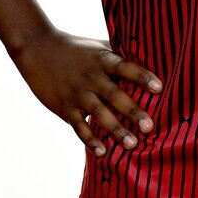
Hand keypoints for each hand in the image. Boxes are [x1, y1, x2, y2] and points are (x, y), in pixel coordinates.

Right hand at [8, 28, 162, 157]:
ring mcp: (76, 93)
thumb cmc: (76, 47)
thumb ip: (119, 54)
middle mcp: (90, 76)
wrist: (38, 49)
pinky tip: (103, 152)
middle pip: (114, 95)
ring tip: (132, 144)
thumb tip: (149, 56)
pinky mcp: (64, 107)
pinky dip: (90, 140)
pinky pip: (78, 126)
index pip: (125, 67)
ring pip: (98, 114)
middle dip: (132, 111)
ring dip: (116, 130)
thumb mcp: (98, 46)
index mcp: (101, 59)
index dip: (141, 76)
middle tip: (150, 126)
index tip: (159, 87)